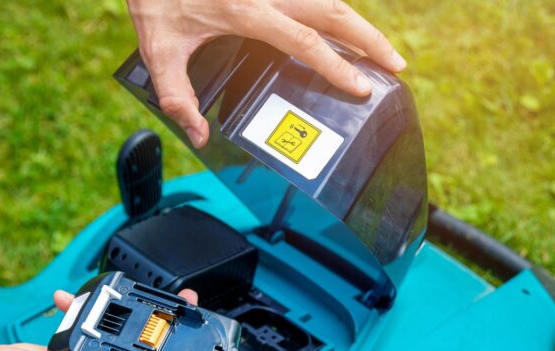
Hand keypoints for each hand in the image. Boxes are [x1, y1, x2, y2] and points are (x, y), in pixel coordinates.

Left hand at [125, 0, 405, 146]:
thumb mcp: (158, 52)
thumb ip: (177, 97)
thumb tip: (199, 135)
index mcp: (247, 11)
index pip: (306, 41)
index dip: (337, 66)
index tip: (361, 87)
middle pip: (335, 13)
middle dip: (370, 40)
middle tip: (396, 66)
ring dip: (358, 23)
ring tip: (381, 51)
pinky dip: (334, 9)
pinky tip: (345, 27)